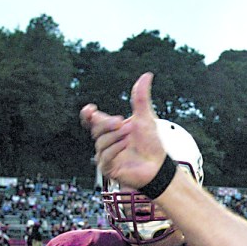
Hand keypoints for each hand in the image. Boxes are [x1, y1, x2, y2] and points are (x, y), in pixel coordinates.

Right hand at [79, 73, 165, 190]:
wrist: (158, 166)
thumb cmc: (151, 145)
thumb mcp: (145, 118)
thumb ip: (141, 98)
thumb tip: (146, 77)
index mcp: (112, 129)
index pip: (92, 120)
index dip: (87, 114)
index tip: (91, 110)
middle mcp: (107, 142)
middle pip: (95, 129)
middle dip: (108, 124)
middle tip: (121, 122)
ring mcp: (107, 155)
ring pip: (100, 143)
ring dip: (116, 137)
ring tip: (129, 137)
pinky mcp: (108, 168)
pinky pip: (105, 156)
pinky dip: (115, 150)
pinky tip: (125, 147)